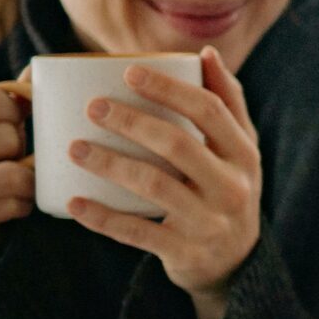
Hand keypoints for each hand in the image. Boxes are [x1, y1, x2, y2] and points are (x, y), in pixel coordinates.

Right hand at [0, 79, 32, 251]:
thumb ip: (11, 94)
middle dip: (21, 146)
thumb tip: (38, 71)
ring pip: (13, 175)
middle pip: (5, 137)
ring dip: (28, 178)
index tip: (14, 119)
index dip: (13, 109)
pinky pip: (12, 206)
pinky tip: (12, 201)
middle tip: (13, 154)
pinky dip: (23, 204)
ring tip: (20, 177)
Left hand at [67, 47, 261, 318]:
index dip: (169, 88)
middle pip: (178, 144)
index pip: (209, 110)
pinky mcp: (185, 253)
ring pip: (155, 186)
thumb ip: (227, 103)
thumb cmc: (227, 190)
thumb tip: (205, 53)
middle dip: (132, 121)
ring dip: (111, 164)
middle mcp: (232, 187)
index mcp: (244, 154)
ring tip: (75, 148)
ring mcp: (209, 223)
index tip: (129, 72)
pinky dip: (103, 218)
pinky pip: (138, 233)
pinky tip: (74, 203)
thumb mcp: (239, 151)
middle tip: (93, 107)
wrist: (235, 264)